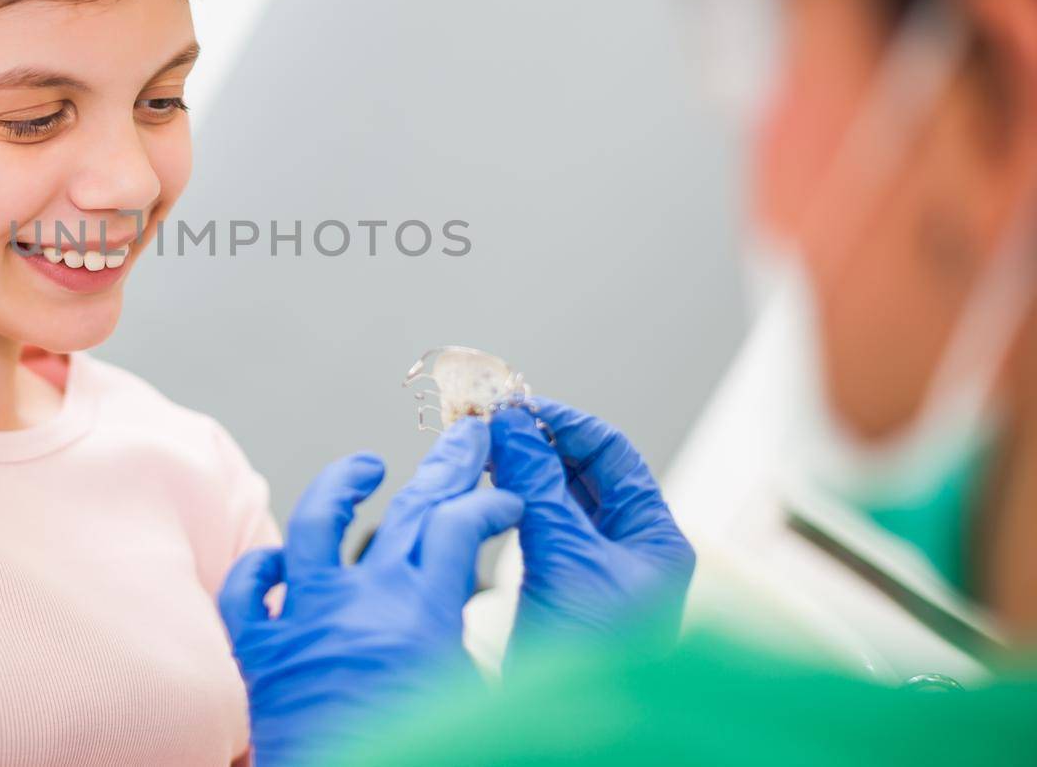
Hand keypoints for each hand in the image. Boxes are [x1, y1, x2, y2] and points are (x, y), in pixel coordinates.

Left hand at [219, 418, 521, 766]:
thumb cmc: (422, 764)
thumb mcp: (474, 703)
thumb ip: (473, 648)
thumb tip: (494, 623)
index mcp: (422, 615)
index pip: (460, 527)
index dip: (488, 503)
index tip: (505, 500)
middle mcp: (361, 602)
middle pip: (404, 510)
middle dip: (445, 467)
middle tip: (467, 437)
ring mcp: (304, 620)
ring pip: (315, 525)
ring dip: (343, 485)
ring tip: (367, 466)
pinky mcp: (259, 654)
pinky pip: (247, 593)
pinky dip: (259, 569)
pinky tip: (278, 556)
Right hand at [489, 400, 695, 655]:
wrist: (565, 729)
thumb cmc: (591, 658)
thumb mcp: (566, 558)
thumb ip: (538, 484)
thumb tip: (512, 423)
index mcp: (656, 538)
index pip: (611, 453)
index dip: (562, 422)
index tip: (514, 406)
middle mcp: (630, 549)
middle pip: (582, 470)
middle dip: (535, 441)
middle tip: (487, 419)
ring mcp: (594, 568)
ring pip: (556, 496)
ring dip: (520, 467)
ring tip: (480, 446)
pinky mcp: (560, 587)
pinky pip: (537, 525)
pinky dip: (511, 499)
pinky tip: (483, 488)